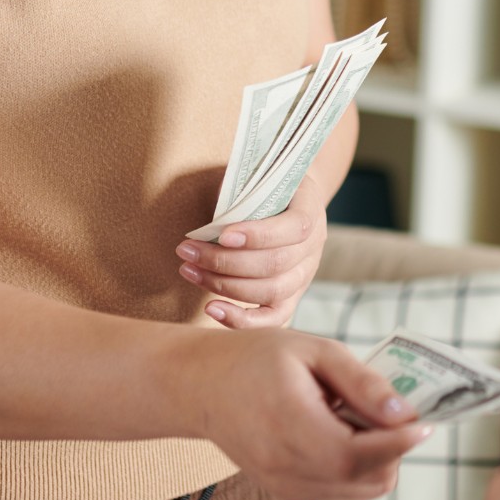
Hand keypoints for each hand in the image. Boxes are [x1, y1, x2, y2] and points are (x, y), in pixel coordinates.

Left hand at [177, 174, 329, 327]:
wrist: (287, 203)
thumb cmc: (264, 188)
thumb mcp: (257, 180)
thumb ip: (240, 195)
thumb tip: (213, 222)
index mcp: (310, 211)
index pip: (294, 228)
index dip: (259, 235)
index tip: (221, 235)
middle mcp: (313, 247)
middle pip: (275, 264)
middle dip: (224, 261)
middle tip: (187, 251)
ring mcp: (305, 276)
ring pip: (270, 291)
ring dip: (223, 284)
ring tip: (189, 270)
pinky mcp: (291, 297)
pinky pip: (272, 318)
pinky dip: (241, 320)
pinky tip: (211, 309)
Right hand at [193, 326, 429, 499]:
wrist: (202, 385)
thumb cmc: (258, 357)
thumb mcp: (314, 351)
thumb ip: (362, 383)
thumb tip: (406, 413)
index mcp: (288, 423)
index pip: (356, 453)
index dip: (399, 442)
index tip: (427, 421)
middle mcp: (283, 465)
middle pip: (366, 478)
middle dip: (394, 449)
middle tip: (392, 412)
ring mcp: (282, 485)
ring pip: (358, 490)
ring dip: (378, 461)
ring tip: (361, 420)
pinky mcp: (285, 492)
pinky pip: (340, 493)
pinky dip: (357, 470)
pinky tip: (344, 435)